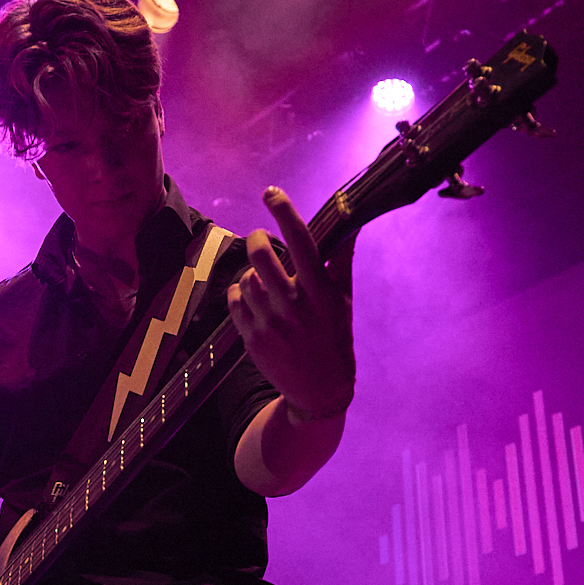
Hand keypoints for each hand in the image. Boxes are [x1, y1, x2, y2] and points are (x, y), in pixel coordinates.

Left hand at [227, 188, 355, 416]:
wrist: (319, 391)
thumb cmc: (335, 339)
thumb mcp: (344, 301)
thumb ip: (341, 261)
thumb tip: (350, 223)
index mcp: (320, 292)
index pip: (302, 241)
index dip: (284, 211)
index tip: (271, 192)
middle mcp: (294, 305)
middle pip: (260, 254)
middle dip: (257, 239)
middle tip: (261, 240)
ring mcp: (270, 323)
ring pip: (246, 277)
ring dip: (251, 274)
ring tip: (265, 284)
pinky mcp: (251, 338)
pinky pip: (232, 300)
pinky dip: (238, 294)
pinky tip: (253, 301)